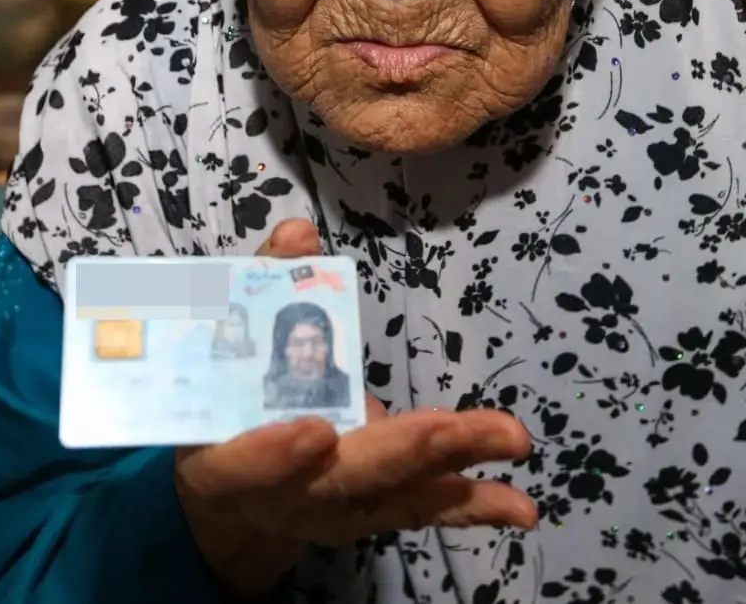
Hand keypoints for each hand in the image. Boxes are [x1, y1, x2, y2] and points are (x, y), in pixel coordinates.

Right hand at [173, 220, 538, 598]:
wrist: (228, 490)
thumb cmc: (226, 397)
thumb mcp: (225, 340)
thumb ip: (263, 283)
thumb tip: (300, 231)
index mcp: (224, 462)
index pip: (242, 466)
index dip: (274, 455)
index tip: (315, 429)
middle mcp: (281, 500)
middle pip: (338, 483)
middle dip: (397, 452)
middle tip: (446, 427)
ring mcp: (332, 513)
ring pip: (393, 496)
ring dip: (453, 470)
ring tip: (511, 441)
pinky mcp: (374, 513)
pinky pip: (423, 510)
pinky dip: (472, 506)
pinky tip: (521, 506)